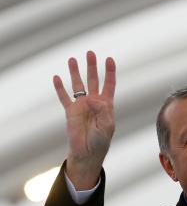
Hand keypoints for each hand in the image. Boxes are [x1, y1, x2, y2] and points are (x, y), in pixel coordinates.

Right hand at [53, 51, 115, 189]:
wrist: (87, 153)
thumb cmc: (101, 140)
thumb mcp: (107, 125)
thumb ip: (103, 110)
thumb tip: (92, 98)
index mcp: (106, 104)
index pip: (109, 84)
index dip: (109, 72)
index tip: (109, 59)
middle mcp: (94, 102)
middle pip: (93, 80)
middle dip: (92, 66)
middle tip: (90, 53)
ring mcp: (81, 105)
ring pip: (78, 85)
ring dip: (75, 72)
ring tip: (72, 59)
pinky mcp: (70, 112)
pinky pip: (64, 98)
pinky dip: (60, 88)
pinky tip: (57, 78)